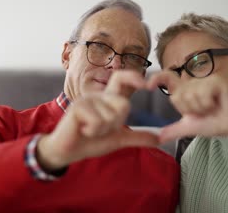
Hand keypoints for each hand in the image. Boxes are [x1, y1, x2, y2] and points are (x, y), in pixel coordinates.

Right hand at [37, 71, 157, 169]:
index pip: (121, 79)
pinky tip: (82, 130)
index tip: (147, 85)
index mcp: (107, 99)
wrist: (68, 151)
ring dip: (102, 130)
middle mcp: (98, 96)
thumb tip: (159, 139)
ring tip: (88, 129)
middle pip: (124, 105)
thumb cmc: (90, 141)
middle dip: (116, 123)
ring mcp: (87, 99)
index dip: (133, 77)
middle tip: (100, 128)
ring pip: (110, 117)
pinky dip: (92, 131)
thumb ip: (137, 137)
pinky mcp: (78, 107)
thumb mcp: (117, 139)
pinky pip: (98, 122)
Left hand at [147, 71, 227, 142]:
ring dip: (200, 108)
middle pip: (177, 96)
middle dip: (189, 110)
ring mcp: (204, 81)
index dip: (156, 79)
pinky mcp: (215, 81)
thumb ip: (174, 130)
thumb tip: (159, 138)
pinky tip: (217, 104)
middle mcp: (193, 84)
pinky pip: (202, 94)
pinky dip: (208, 104)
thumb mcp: (190, 127)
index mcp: (186, 91)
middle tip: (203, 112)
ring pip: (189, 95)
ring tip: (211, 108)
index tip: (147, 86)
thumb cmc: (215, 124)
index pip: (167, 78)